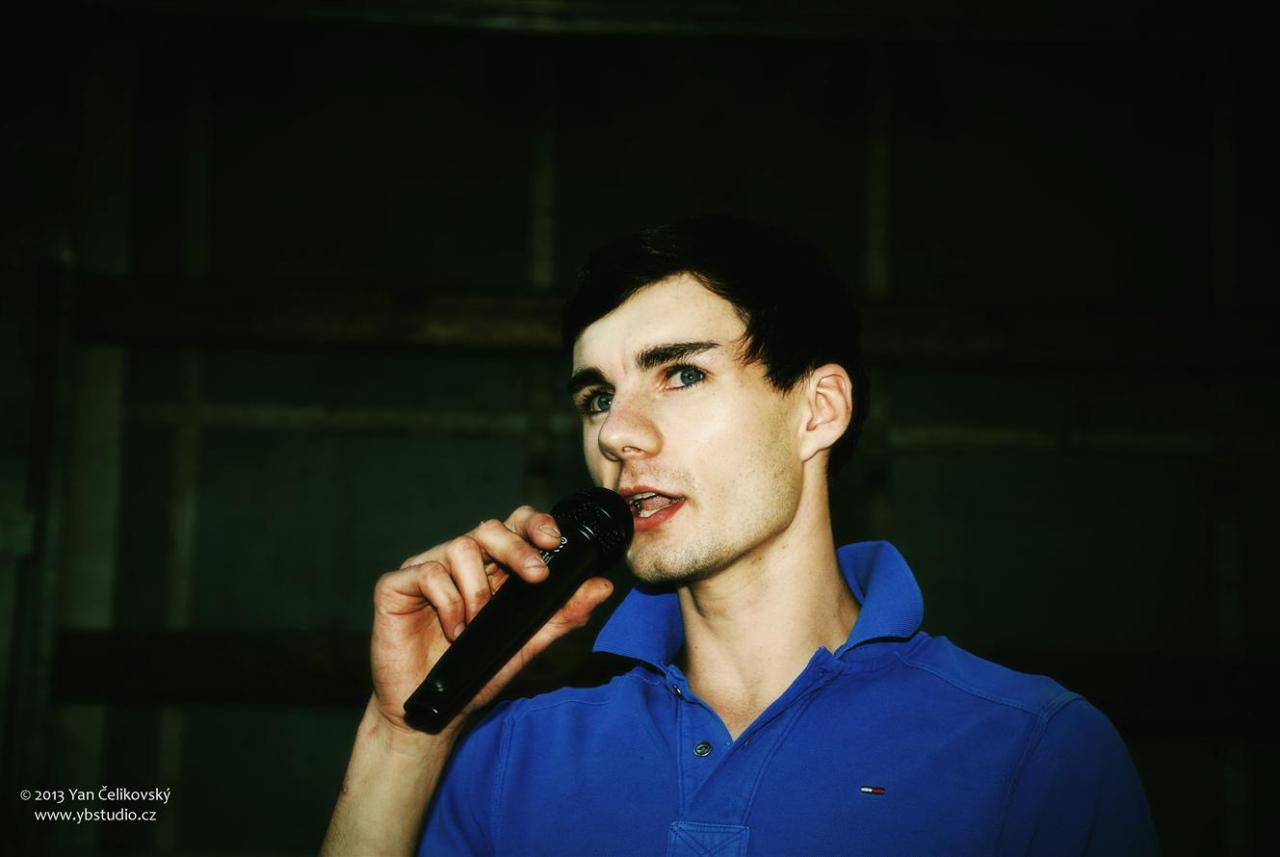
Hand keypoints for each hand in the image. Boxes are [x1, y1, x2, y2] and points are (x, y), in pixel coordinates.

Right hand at [368, 505, 613, 734]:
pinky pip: (428, 573)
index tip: (554, 540)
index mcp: (493, 568)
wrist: (434, 713)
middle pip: (489, 528)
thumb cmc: (478, 673)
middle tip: (536, 576)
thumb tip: (602, 586)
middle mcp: (461, 563)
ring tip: (479, 624)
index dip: (534, 523)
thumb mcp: (528, 643)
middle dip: (517, 547)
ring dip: (479, 589)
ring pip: (460, 547)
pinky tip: (454, 632)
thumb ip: (562, 614)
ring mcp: (428, 570)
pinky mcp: (396, 586)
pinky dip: (448, 602)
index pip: (515, 527)